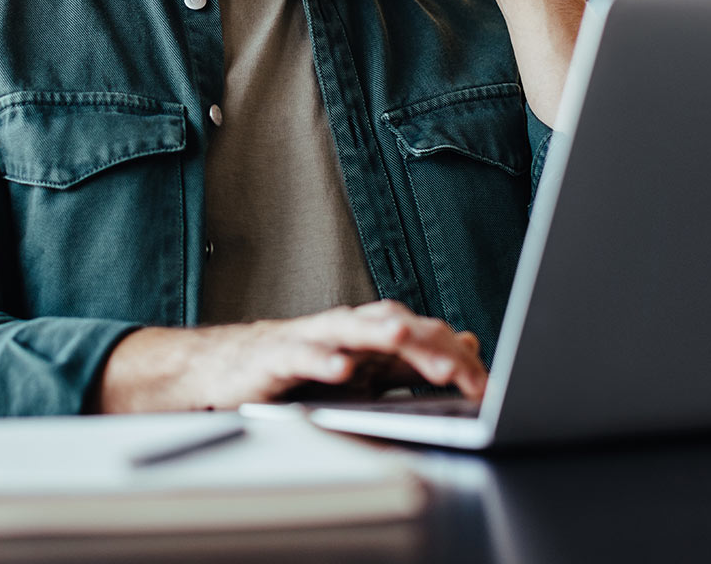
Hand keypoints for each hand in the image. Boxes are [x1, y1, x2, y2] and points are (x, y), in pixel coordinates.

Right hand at [93, 300, 487, 413]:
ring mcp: (310, 339)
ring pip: (349, 330)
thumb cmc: (297, 370)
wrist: (226, 371)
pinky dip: (321, 361)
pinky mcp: (275, 357)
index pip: (422, 337)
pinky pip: (301, 357)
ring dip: (377, 333)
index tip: (484, 386)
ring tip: (402, 340)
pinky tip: (340, 371)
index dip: (454, 358)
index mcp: (370, 334)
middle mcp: (344, 329)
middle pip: (393, 325)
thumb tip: (466, 344)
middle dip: (426, 346)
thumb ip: (413, 361)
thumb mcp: (364, 372)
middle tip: (460, 369)